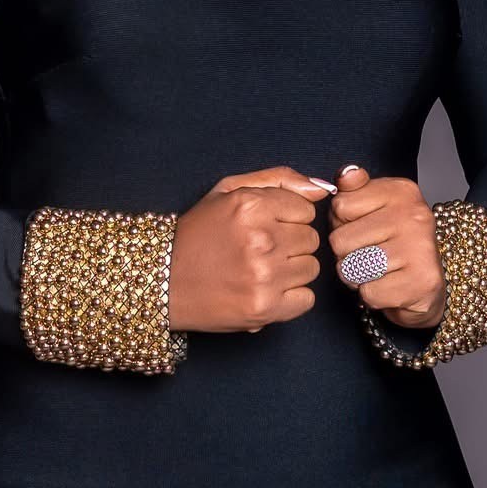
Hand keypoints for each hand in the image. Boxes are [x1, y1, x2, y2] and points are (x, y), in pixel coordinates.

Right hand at [168, 165, 336, 333]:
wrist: (163, 280)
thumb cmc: (198, 233)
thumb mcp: (229, 191)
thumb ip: (279, 180)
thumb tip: (323, 189)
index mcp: (251, 205)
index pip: (306, 209)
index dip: (286, 217)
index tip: (264, 226)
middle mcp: (260, 239)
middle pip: (311, 239)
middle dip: (290, 243)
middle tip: (259, 249)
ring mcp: (264, 276)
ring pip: (311, 268)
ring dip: (290, 270)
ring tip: (259, 269)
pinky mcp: (264, 307)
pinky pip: (307, 298)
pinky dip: (290, 297)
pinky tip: (265, 290)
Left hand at [324, 164, 446, 328]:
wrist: (425, 286)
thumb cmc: (391, 244)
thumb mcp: (372, 208)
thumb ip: (353, 189)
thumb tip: (346, 175)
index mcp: (401, 191)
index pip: (340, 205)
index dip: (341, 223)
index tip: (362, 228)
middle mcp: (414, 214)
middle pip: (340, 240)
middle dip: (346, 254)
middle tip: (370, 255)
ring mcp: (420, 248)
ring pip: (351, 268)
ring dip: (357, 277)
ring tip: (377, 271)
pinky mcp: (422, 282)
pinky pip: (369, 293)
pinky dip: (372, 296)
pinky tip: (389, 287)